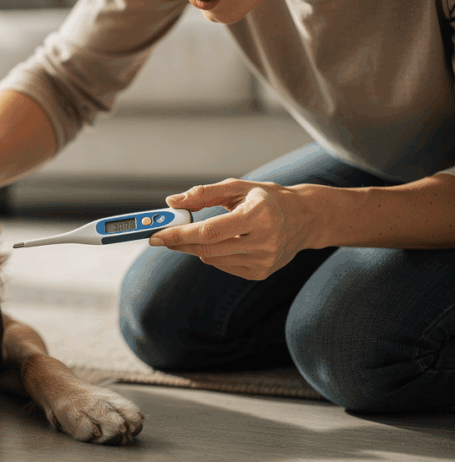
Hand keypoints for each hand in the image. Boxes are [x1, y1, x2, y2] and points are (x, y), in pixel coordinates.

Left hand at [148, 178, 321, 279]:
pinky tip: (225, 241)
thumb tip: (172, 202)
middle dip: (179, 243)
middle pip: (207, 249)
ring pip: (211, 259)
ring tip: (198, 232)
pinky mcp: (261, 273)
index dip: (179, 234)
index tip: (156, 234)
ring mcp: (264, 261)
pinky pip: (223, 265)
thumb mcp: (238, 188)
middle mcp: (264, 241)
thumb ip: (203, 194)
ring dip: (195, 247)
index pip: (209, 231)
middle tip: (160, 236)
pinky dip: (213, 253)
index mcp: (258, 215)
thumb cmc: (267, 199)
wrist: (306, 219)